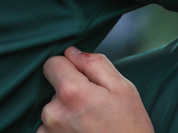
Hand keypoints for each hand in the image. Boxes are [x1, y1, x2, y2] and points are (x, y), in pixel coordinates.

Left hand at [38, 47, 154, 132]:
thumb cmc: (129, 127)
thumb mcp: (122, 87)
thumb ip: (95, 63)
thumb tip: (72, 52)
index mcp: (71, 92)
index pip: (52, 63)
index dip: (69, 65)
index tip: (83, 76)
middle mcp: (53, 113)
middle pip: (54, 87)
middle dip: (71, 91)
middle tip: (95, 106)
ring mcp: (48, 132)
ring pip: (54, 108)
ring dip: (67, 111)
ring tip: (90, 123)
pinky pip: (50, 128)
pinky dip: (63, 128)